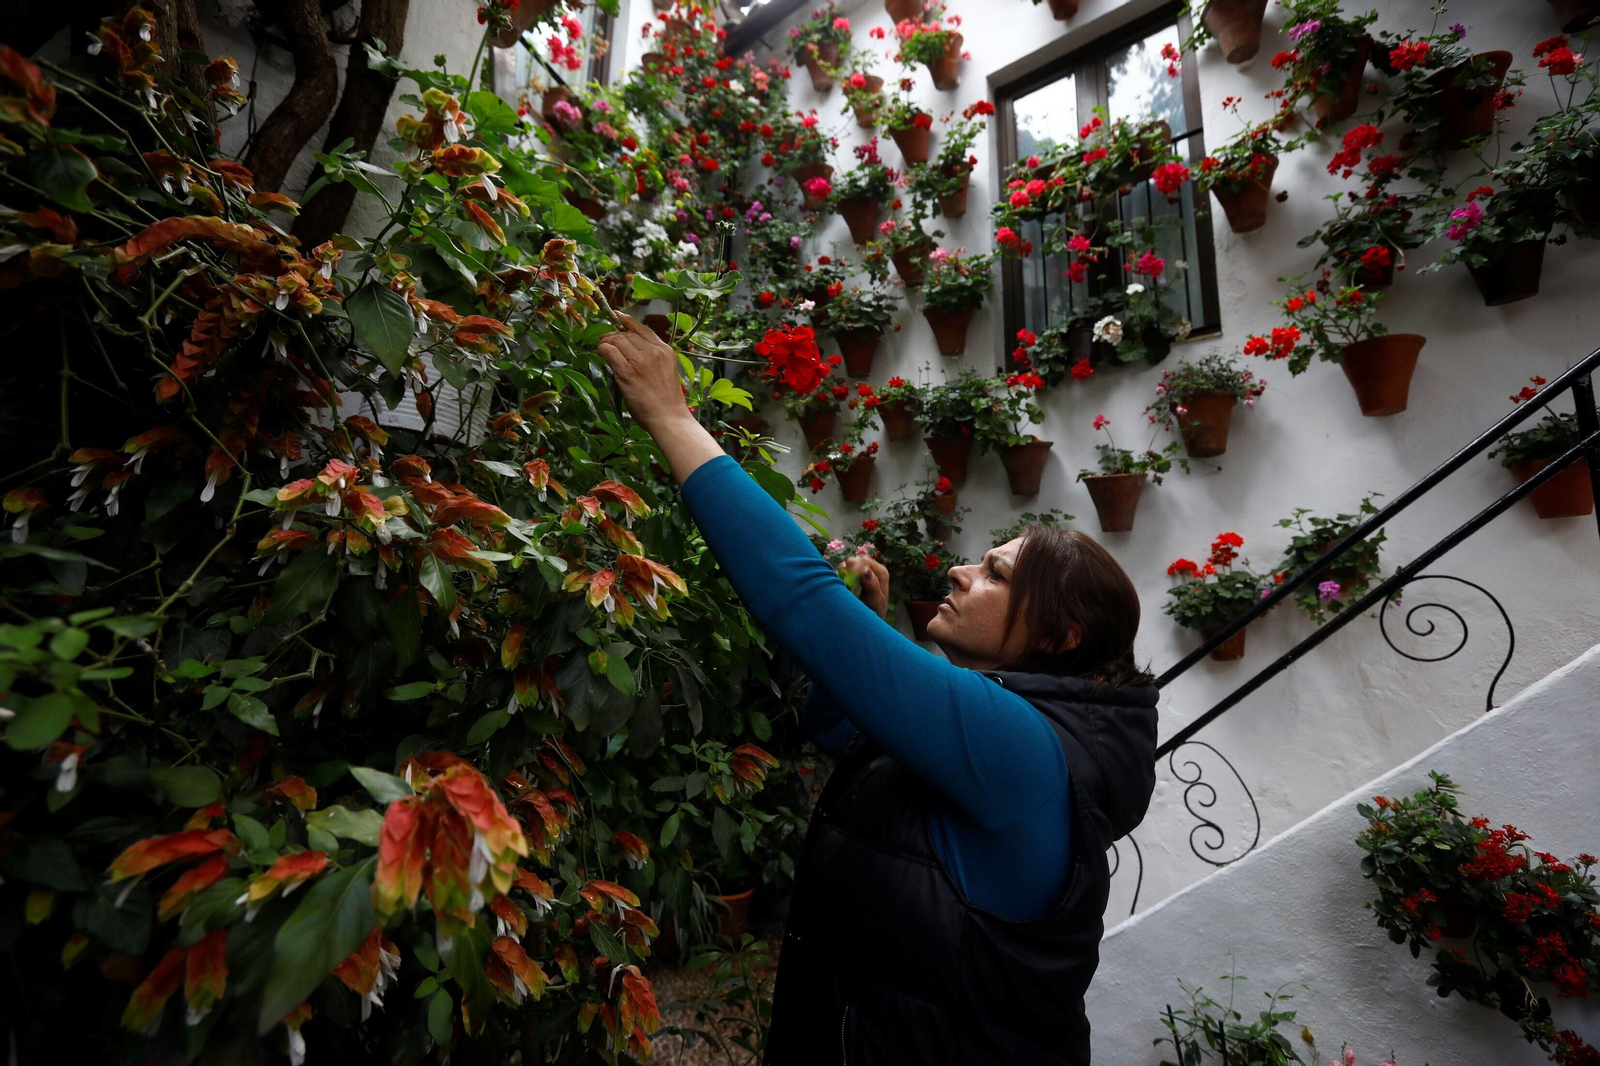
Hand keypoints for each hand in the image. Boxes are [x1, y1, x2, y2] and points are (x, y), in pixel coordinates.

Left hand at [597, 313, 692, 433]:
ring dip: (607, 342)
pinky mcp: (627, 371)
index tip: (618, 316)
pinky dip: (602, 349)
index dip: (628, 321)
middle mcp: (653, 352)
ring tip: (602, 347)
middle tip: (605, 340)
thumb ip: (654, 358)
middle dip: (614, 334)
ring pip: (617, 340)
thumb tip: (633, 350)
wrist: (669, 417)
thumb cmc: (668, 401)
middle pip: (628, 334)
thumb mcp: (668, 371)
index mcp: (665, 350)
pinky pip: (609, 351)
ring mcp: (640, 361)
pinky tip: (601, 353)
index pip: (643, 329)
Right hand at [840, 555, 889, 619]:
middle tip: (847, 587)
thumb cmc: (875, 612)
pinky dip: (839, 578)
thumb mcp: (876, 602)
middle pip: (854, 561)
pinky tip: (843, 588)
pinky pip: (840, 571)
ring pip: (845, 565)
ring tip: (846, 589)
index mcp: (880, 572)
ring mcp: (859, 571)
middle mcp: (870, 568)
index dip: (855, 569)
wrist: (868, 620)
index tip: (849, 583)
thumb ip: (873, 587)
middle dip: (847, 573)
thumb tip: (867, 570)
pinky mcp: (850, 575)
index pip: (865, 561)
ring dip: (843, 575)